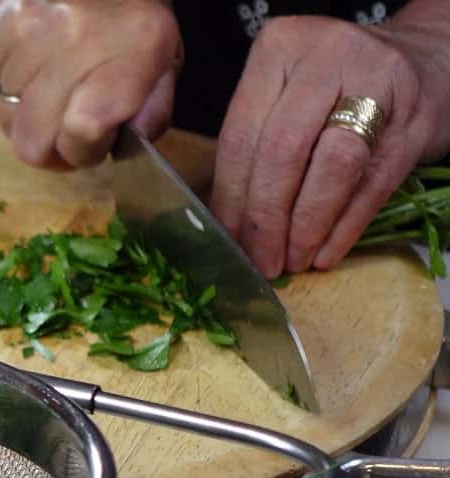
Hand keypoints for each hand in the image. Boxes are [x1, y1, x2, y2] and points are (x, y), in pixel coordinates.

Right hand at [0, 0, 180, 168]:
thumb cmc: (128, 11)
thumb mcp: (164, 59)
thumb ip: (152, 112)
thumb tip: (123, 143)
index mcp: (129, 48)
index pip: (84, 131)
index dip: (85, 151)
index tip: (94, 141)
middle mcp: (68, 36)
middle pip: (32, 143)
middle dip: (51, 146)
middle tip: (66, 124)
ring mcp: (19, 30)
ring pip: (4, 120)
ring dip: (26, 116)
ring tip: (50, 84)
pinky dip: (5, 86)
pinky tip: (30, 63)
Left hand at [211, 15, 449, 277]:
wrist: (421, 64)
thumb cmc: (336, 87)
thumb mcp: (284, 93)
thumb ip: (254, 142)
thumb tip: (224, 221)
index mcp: (279, 48)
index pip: (241, 134)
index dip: (230, 196)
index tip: (226, 238)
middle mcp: (327, 56)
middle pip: (283, 151)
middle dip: (266, 218)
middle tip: (259, 260)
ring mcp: (378, 83)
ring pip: (331, 168)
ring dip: (306, 227)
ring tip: (291, 261)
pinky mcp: (415, 120)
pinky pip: (373, 184)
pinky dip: (344, 227)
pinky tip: (325, 253)